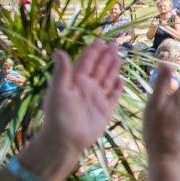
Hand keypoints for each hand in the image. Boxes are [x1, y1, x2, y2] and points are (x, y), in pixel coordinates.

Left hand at [41, 41, 123, 156]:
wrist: (66, 139)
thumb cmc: (59, 115)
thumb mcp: (58, 90)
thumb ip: (62, 71)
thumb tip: (59, 50)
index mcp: (75, 81)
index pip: (86, 62)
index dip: (93, 51)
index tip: (100, 40)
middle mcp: (87, 87)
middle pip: (99, 68)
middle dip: (106, 56)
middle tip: (114, 44)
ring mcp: (97, 98)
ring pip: (107, 79)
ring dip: (113, 68)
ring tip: (119, 57)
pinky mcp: (106, 110)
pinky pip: (113, 96)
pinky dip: (117, 88)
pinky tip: (121, 80)